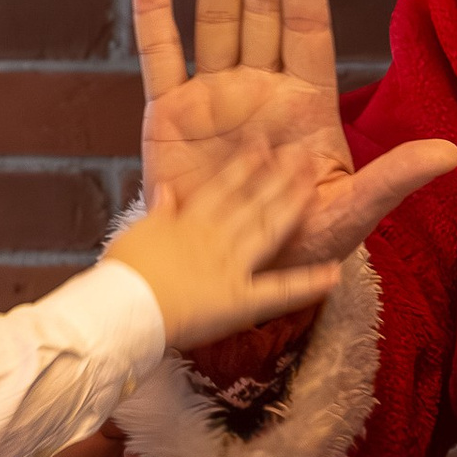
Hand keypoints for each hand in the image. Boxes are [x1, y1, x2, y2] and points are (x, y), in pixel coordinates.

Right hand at [110, 132, 346, 352]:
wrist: (121, 311)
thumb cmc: (122, 275)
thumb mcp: (138, 234)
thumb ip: (159, 211)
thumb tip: (165, 189)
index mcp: (190, 223)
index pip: (223, 187)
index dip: (245, 165)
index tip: (264, 144)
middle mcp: (216, 238)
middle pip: (253, 202)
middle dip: (279, 178)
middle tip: (301, 155)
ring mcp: (231, 267)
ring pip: (268, 231)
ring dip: (293, 208)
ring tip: (314, 189)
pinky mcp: (240, 301)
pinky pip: (279, 293)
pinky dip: (307, 286)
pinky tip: (335, 276)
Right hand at [132, 0, 456, 270]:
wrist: (235, 277)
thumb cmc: (300, 245)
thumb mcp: (350, 214)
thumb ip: (393, 178)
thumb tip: (454, 153)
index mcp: (305, 105)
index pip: (306, 29)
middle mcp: (259, 90)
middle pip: (261, 12)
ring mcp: (213, 99)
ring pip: (215, 22)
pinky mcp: (170, 117)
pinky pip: (160, 58)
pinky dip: (153, 14)